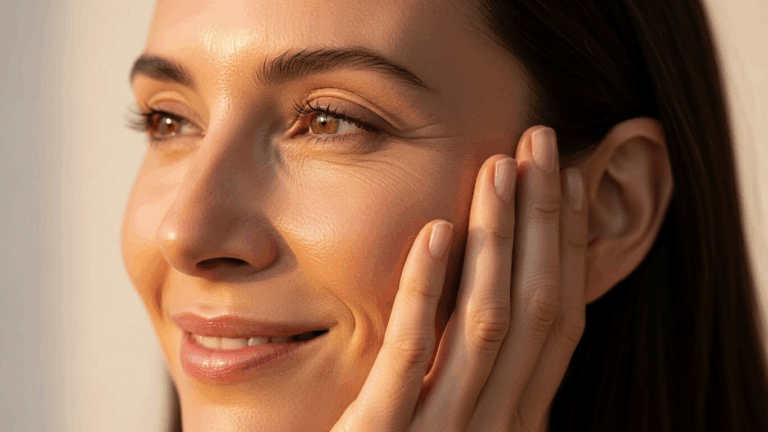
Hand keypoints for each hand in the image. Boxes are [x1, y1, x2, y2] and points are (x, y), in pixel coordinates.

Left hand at [330, 126, 588, 431]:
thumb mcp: (454, 419)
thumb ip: (475, 373)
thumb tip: (494, 297)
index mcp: (516, 420)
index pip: (558, 320)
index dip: (570, 248)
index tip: (570, 181)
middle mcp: (496, 427)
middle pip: (533, 309)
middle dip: (544, 222)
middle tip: (543, 143)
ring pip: (485, 324)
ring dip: (498, 240)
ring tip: (499, 168)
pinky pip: (410, 357)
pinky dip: (426, 291)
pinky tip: (437, 231)